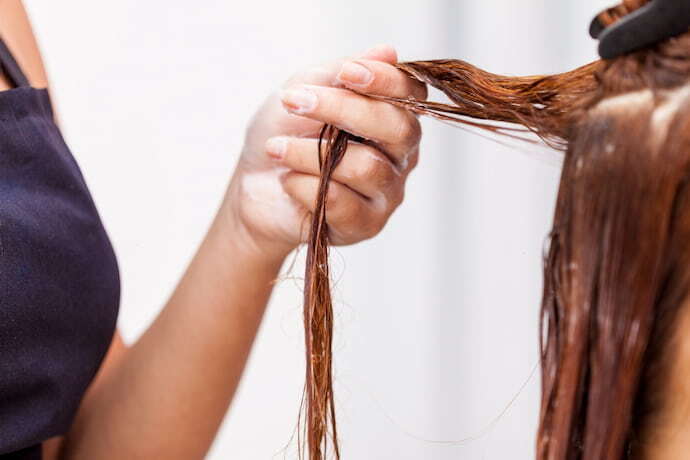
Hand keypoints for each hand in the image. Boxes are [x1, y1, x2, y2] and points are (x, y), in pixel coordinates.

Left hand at [221, 45, 426, 260]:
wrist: (254, 187)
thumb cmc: (284, 134)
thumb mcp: (304, 90)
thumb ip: (341, 74)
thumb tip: (387, 51)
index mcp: (391, 116)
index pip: (410, 93)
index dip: (385, 80)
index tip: (347, 72)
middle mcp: (399, 155)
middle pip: (397, 129)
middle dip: (343, 110)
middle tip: (293, 102)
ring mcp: (386, 192)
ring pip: (365, 167)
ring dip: (309, 153)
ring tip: (276, 149)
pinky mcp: (365, 224)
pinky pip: (343, 203)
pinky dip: (305, 187)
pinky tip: (287, 181)